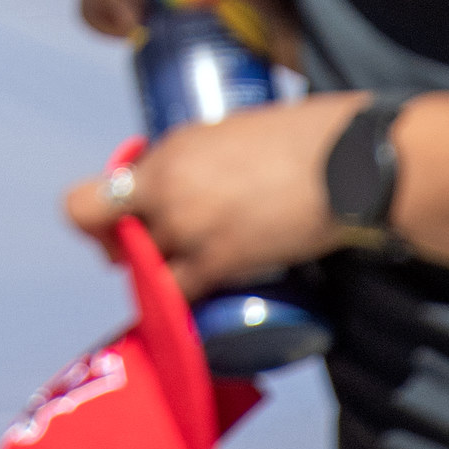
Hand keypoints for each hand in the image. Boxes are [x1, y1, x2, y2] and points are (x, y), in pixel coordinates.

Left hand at [65, 92, 363, 291]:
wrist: (346, 163)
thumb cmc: (304, 140)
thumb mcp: (232, 134)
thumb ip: (201, 162)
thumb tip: (194, 184)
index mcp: (169, 149)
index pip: (102, 190)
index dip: (103, 214)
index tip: (125, 223)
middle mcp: (165, 187)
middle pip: (103, 231)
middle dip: (121, 248)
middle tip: (150, 256)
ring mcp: (186, 227)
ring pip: (139, 270)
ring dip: (152, 279)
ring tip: (182, 280)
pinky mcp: (216, 262)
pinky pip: (175, 298)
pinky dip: (176, 310)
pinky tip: (187, 314)